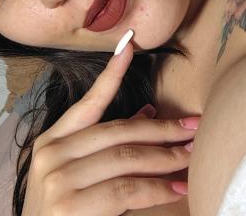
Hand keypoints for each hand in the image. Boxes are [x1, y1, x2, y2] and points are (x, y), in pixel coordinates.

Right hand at [21, 30, 197, 214]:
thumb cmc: (62, 212)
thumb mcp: (80, 174)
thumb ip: (110, 145)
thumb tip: (146, 112)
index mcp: (52, 141)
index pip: (89, 103)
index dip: (111, 74)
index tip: (130, 47)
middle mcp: (51, 154)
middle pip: (119, 132)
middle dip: (162, 129)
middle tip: (193, 127)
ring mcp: (57, 180)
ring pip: (127, 158)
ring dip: (166, 158)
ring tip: (191, 156)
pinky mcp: (68, 206)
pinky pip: (126, 189)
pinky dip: (156, 188)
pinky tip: (176, 188)